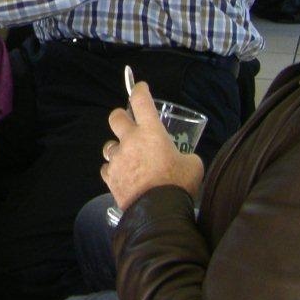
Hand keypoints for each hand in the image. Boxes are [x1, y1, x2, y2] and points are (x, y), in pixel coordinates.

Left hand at [100, 82, 203, 207]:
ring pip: (109, 146)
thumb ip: (185, 156)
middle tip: (129, 123)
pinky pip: (107, 168)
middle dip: (121, 116)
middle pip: (115, 117)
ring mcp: (117, 159)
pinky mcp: (110, 177)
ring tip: (128, 158)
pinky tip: (123, 176)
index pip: (141, 101)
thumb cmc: (178, 184)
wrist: (159, 212)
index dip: (139, 90)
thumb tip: (183, 159)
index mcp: (151, 132)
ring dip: (118, 148)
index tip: (140, 87)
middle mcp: (130, 141)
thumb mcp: (193, 165)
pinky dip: (114, 170)